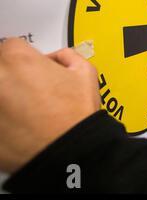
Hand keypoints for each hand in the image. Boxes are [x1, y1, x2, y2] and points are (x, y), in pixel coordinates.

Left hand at [0, 38, 99, 173]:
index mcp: (18, 60)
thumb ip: (68, 56)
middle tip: (29, 93)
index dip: (25, 58)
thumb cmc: (76, 116)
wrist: (71, 154)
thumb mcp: (86, 73)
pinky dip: (4, 120)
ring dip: (5, 98)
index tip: (31, 71)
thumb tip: (58, 59)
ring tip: (24, 113)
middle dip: (11, 77)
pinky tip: (18, 127)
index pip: (11, 46)